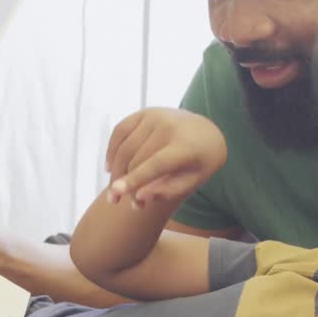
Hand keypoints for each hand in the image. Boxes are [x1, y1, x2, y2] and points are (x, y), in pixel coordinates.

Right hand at [104, 108, 226, 206]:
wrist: (207, 131)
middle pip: (136, 159)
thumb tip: (139, 195)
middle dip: (126, 184)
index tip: (117, 191)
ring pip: (125, 148)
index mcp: (186, 144)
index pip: (156, 163)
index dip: (136, 178)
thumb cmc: (201, 161)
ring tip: (116, 191)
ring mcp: (155, 116)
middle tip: (124, 204)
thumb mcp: (195, 180)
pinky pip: (120, 131)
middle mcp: (168, 126)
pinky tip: (110, 167)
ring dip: (116, 172)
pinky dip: (112, 150)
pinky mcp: (144, 112)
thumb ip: (169, 190)